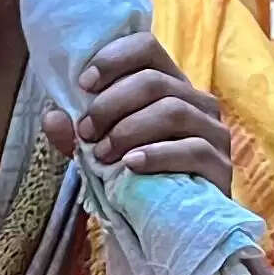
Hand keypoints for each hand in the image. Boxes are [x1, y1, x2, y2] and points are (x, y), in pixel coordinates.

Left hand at [41, 32, 230, 191]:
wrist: (171, 226)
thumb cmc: (137, 178)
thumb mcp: (98, 153)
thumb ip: (75, 135)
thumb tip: (52, 118)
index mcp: (169, 85)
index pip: (146, 48)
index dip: (114, 59)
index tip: (83, 84)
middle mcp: (196, 101)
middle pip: (154, 82)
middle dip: (112, 104)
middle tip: (86, 131)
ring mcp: (213, 132)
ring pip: (173, 111)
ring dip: (129, 129)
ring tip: (103, 153)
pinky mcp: (220, 165)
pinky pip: (192, 150)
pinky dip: (157, 155)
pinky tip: (132, 165)